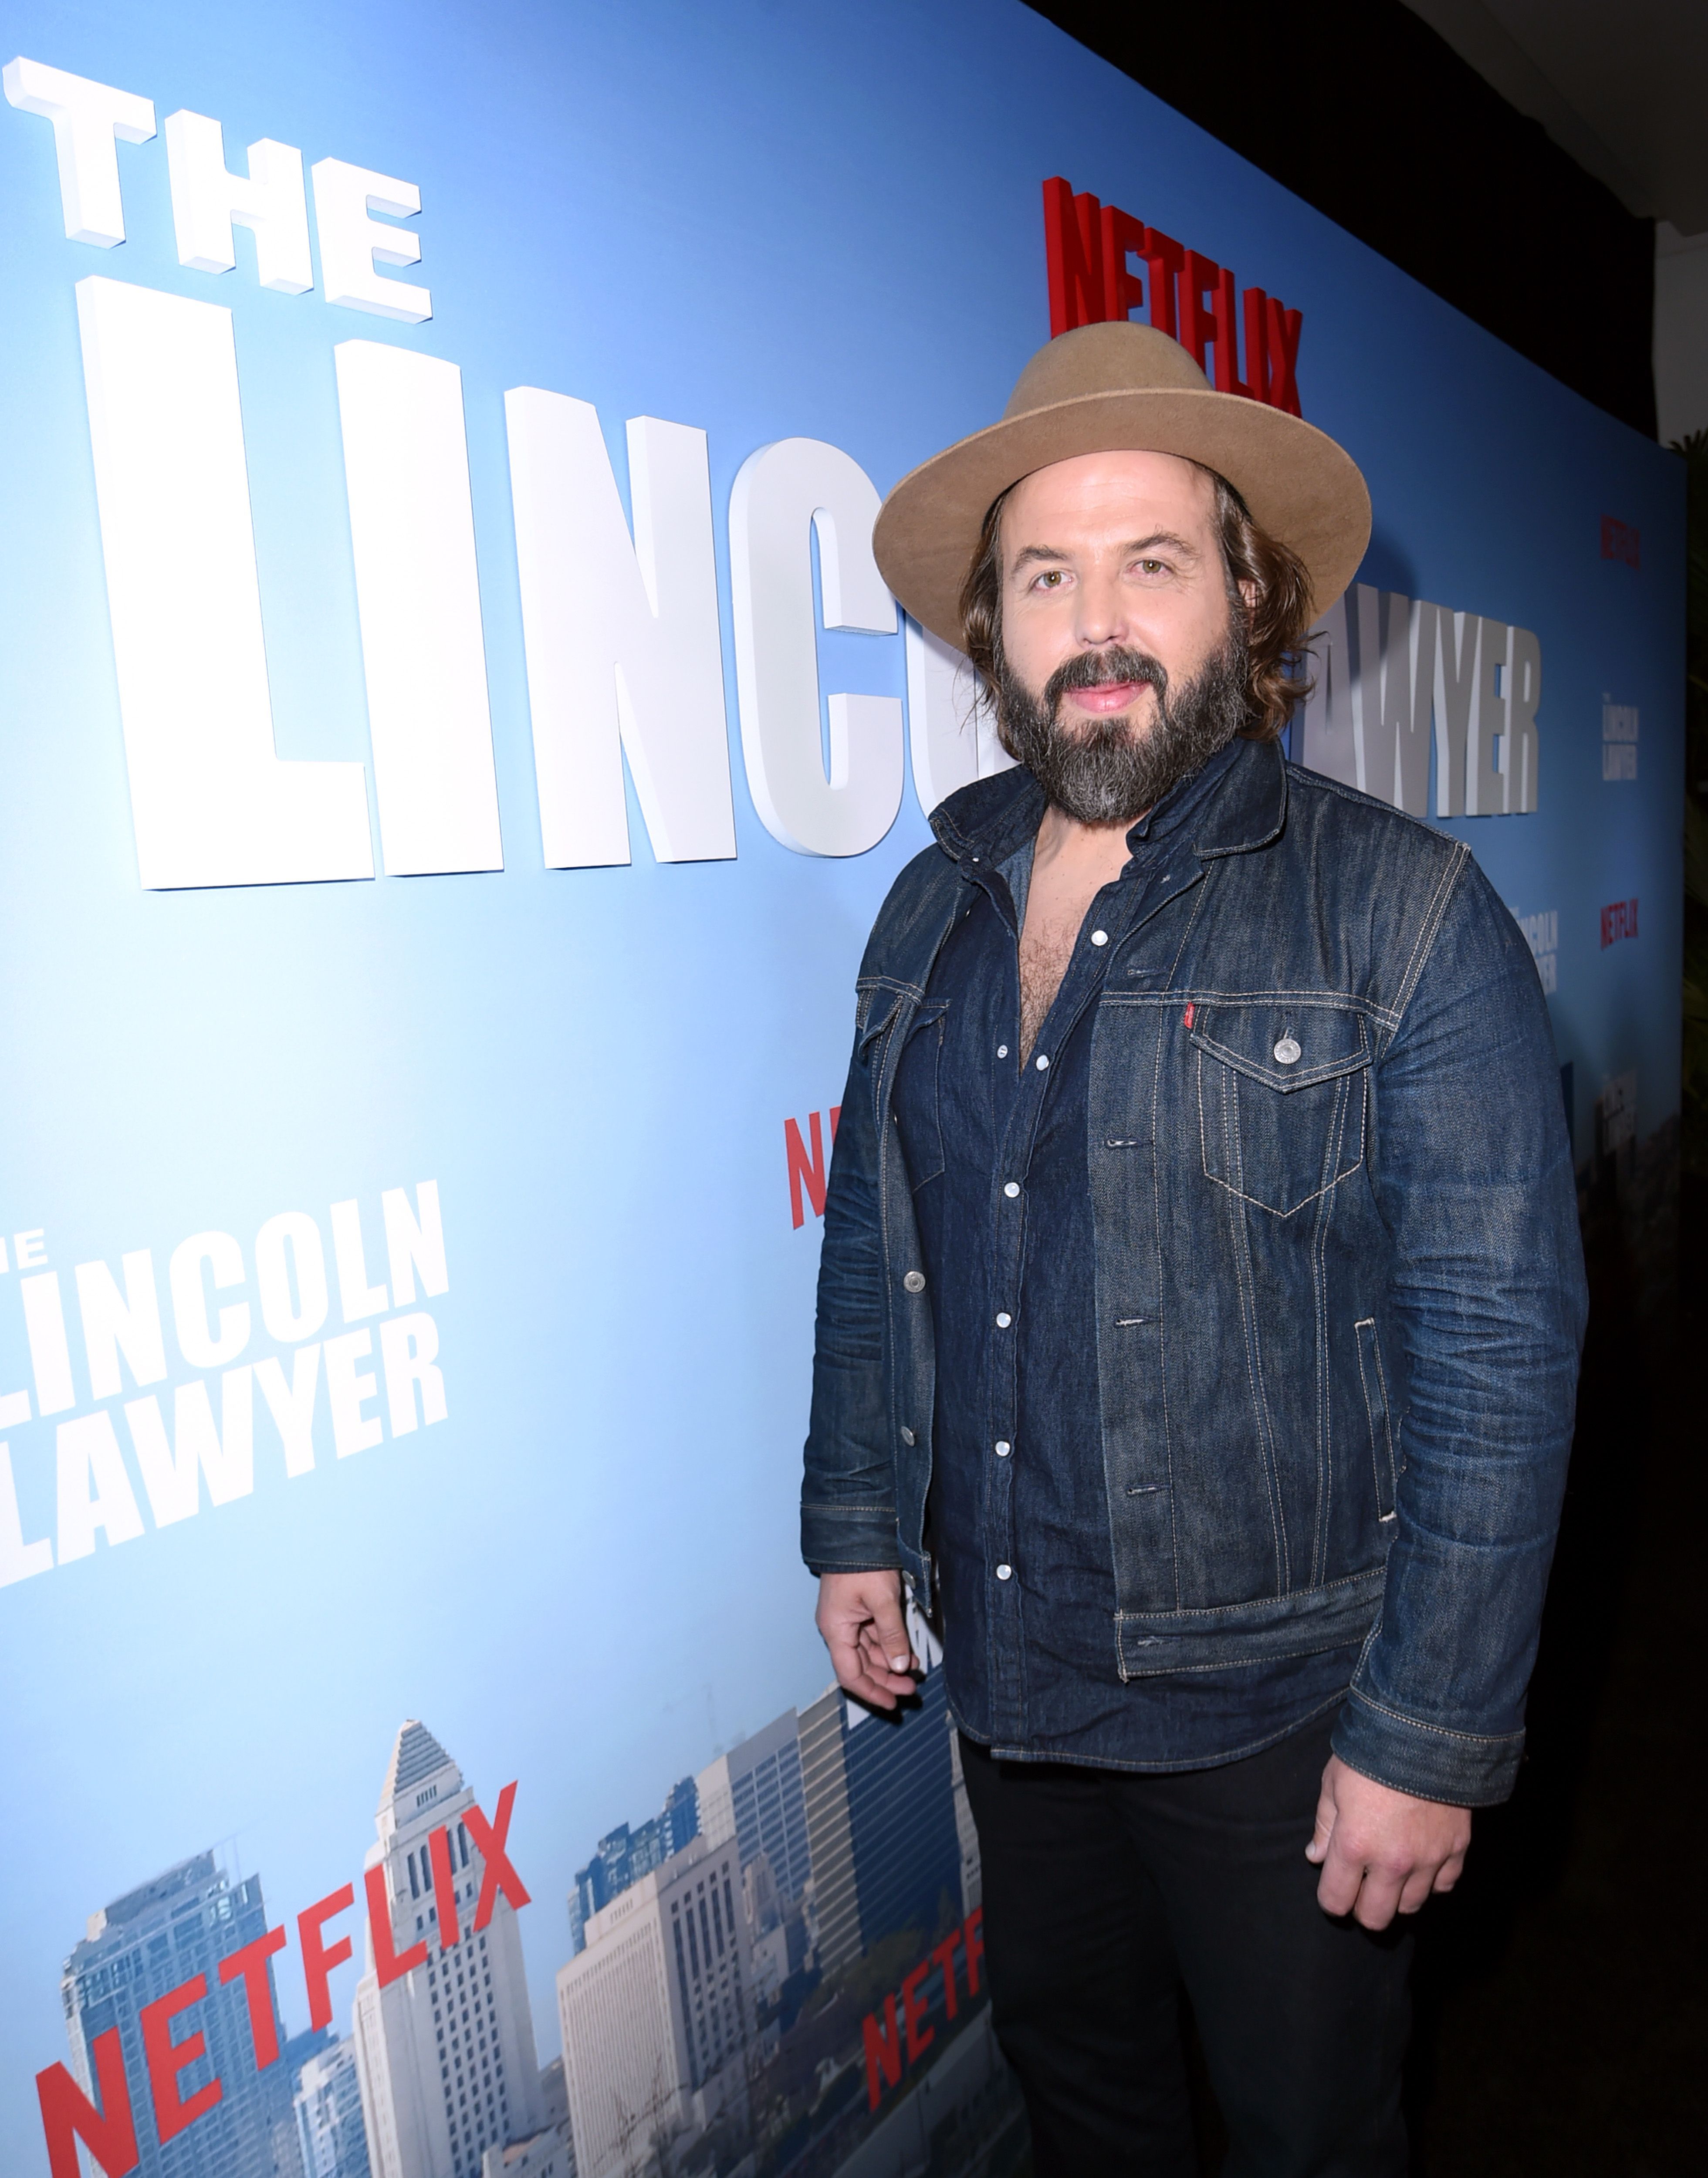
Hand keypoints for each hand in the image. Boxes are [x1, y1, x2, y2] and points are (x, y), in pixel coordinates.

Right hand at [816, 1571, 918, 1709]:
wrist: (855, 1532)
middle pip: (860, 1666)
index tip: (892, 1703)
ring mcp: (848, 1620)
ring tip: (914, 1671)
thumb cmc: (862, 1565)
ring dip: (890, 1663)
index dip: (871, 1692)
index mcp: (836, 1630)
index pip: (850, 1674)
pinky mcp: (858, 1610)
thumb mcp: (882, 1600)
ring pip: (869, 1652)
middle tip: (911, 1689)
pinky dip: (890, 1646)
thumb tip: (900, 1667)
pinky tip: (907, 1653)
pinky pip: (873, 1636)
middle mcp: (839, 1629)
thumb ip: (892, 1635)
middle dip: (885, 1679)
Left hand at [1306, 1754, 1471, 1929]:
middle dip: (1362, 1908)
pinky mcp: (1457, 1850)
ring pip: (1410, 1906)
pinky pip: (1444, 1886)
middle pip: (1375, 1917)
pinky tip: (1422, 1861)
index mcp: (1354, 1845)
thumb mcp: (1333, 1782)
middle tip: (1361, 1888)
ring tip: (1391, 1873)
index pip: (1336, 1900)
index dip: (1330, 1899)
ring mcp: (1428, 1859)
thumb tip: (1316, 1856)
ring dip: (1397, 1896)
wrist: (1426, 1732)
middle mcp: (1392, 1862)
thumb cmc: (1371, 1754)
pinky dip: (1432, 1880)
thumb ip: (1325, 1825)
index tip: (1333, 1888)